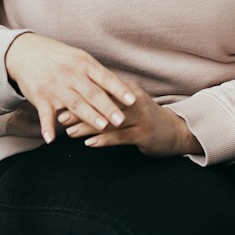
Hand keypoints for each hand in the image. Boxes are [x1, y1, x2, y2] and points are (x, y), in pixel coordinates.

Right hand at [3, 32, 138, 143]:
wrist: (24, 51)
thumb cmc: (57, 56)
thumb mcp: (79, 58)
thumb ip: (96, 74)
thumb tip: (119, 88)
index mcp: (84, 64)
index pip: (105, 78)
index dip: (119, 90)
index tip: (133, 100)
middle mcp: (71, 75)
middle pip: (93, 94)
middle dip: (108, 107)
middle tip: (122, 120)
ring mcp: (56, 87)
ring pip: (74, 104)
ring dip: (88, 116)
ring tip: (102, 127)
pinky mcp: (40, 97)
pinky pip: (45, 114)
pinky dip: (47, 127)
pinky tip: (51, 139)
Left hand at [58, 87, 197, 156]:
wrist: (174, 131)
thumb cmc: (144, 117)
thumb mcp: (128, 104)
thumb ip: (109, 100)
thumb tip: (80, 98)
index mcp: (127, 90)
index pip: (100, 91)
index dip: (80, 95)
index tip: (61, 101)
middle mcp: (135, 100)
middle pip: (103, 104)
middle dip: (80, 111)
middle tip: (60, 117)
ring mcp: (141, 117)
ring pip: (110, 121)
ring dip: (88, 127)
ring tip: (70, 133)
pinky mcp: (145, 134)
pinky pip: (121, 137)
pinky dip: (104, 140)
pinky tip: (90, 143)